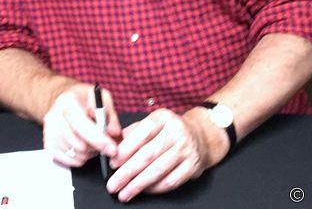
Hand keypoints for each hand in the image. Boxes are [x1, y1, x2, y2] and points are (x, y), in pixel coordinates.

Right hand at [42, 83, 121, 166]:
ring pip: (77, 155)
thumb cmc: (84, 99)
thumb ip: (110, 114)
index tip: (113, 149)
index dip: (98, 139)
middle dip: (97, 146)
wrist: (64, 101)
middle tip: (103, 138)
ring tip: (91, 139)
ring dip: (90, 152)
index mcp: (67, 102)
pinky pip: (71, 162)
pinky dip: (81, 157)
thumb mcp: (101, 98)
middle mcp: (54, 118)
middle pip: (79, 144)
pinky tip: (81, 144)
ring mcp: (49, 133)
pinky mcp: (48, 147)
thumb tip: (114, 133)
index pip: (80, 124)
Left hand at [106, 108, 227, 202]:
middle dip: (128, 172)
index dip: (126, 149)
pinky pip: (171, 181)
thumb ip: (132, 132)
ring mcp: (186, 150)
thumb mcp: (152, 123)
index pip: (142, 133)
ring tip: (124, 193)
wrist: (200, 136)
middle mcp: (176, 132)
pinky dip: (154, 189)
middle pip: (148, 154)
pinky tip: (143, 191)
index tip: (113, 162)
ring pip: (158, 170)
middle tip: (114, 184)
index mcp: (163, 118)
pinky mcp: (193, 166)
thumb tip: (112, 144)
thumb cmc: (169, 130)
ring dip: (138, 185)